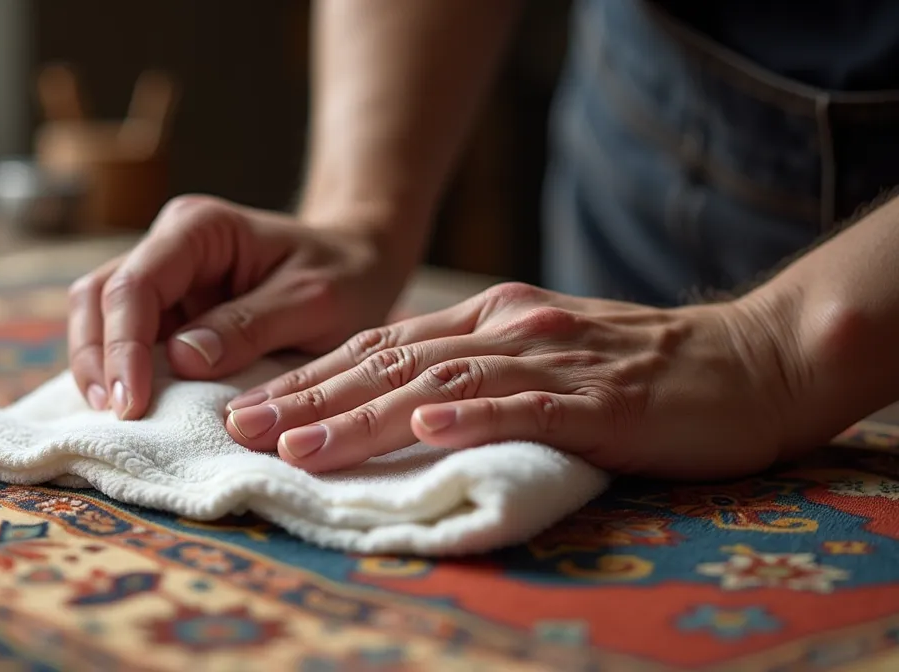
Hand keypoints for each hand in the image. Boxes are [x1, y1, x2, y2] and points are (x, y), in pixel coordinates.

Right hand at [67, 195, 409, 419]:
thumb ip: (250, 325)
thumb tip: (183, 359)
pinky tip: (126, 408)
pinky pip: (122, 336)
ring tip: (114, 417)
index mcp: (200, 228)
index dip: (124, 345)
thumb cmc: (344, 275)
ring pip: (98, 315)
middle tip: (115, 417)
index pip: (137, 284)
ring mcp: (164, 277)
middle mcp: (169, 244)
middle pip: (100, 296)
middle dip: (98, 358)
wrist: (359, 262)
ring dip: (98, 366)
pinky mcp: (168, 309)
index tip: (132, 402)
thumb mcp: (313, 301)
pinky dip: (117, 370)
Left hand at [223, 282, 804, 479]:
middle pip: (390, 361)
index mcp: (491, 318)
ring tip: (300, 443)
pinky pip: (529, 405)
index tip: (248, 408)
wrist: (749, 361)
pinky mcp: (602, 397)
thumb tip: (392, 408)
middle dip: (309, 397)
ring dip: (364, 414)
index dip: (309, 378)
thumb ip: (472, 372)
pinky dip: (473, 414)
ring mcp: (554, 359)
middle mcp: (510, 328)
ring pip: (441, 382)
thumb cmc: (636, 372)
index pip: (380, 347)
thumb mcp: (539, 358)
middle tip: (240, 427)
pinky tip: (426, 427)